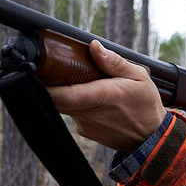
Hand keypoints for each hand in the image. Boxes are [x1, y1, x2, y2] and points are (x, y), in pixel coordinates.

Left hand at [46, 40, 166, 153]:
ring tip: (86, 84)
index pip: (66, 95)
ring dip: (69, 92)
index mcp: (103, 96)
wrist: (151, 138)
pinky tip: (94, 100)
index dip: (46, 87)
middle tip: (54, 68)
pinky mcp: (84, 131)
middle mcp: (90, 114)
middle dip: (53, 83)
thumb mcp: (139, 77)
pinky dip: (78, 104)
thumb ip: (114, 62)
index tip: (34, 73)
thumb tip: (94, 46)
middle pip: (57, 98)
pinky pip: (73, 113)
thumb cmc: (146, 106)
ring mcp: (85, 125)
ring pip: (64, 104)